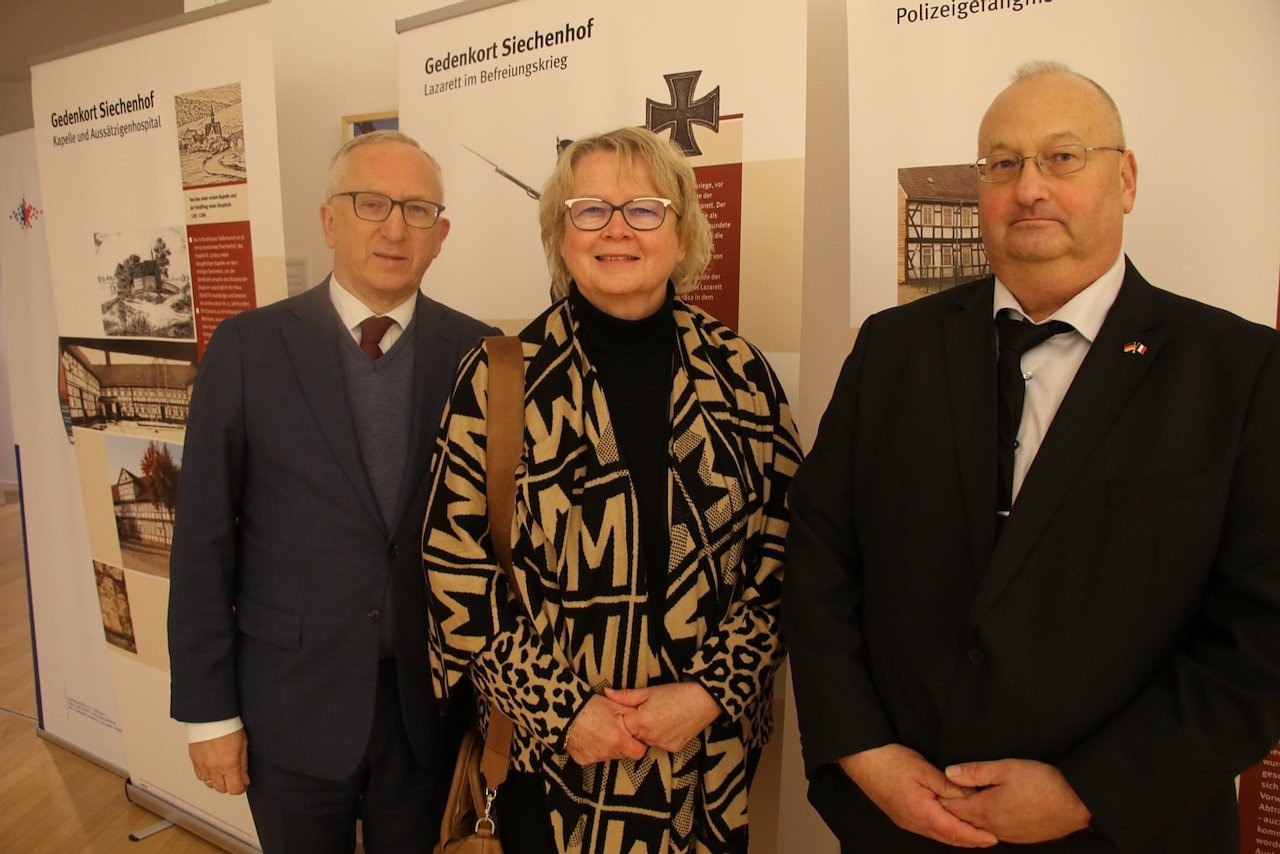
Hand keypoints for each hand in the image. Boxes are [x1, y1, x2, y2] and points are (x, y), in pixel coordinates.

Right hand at [189, 729, 249, 794]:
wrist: (211, 716)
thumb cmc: (228, 726)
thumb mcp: (243, 746)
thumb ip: (244, 766)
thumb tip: (245, 781)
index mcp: (229, 764)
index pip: (234, 789)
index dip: (241, 789)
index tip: (243, 784)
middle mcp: (214, 767)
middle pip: (221, 789)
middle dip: (229, 785)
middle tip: (234, 776)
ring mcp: (202, 765)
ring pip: (209, 784)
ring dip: (217, 781)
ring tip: (223, 770)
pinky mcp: (194, 760)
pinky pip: (200, 776)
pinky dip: (207, 775)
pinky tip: (213, 766)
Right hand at [565, 695, 647, 765]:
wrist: (565, 713)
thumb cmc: (591, 707)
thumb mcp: (615, 705)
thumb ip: (633, 715)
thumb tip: (644, 720)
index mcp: (619, 739)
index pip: (639, 752)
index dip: (638, 744)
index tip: (633, 735)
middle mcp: (608, 752)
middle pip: (624, 754)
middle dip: (623, 744)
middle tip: (615, 730)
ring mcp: (595, 758)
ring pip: (610, 756)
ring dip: (609, 747)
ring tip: (601, 731)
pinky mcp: (583, 760)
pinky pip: (595, 757)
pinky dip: (595, 749)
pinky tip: (590, 737)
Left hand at [606, 683, 721, 753]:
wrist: (704, 700)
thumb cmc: (676, 693)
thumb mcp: (649, 691)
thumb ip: (625, 696)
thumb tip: (606, 693)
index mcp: (642, 722)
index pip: (621, 726)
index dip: (624, 718)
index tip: (629, 711)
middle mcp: (651, 737)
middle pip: (633, 736)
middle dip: (635, 726)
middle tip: (646, 712)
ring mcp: (663, 744)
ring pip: (646, 741)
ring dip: (647, 732)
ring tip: (658, 716)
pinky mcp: (674, 748)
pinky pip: (660, 745)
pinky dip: (660, 737)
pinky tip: (668, 724)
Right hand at [839, 743, 997, 847]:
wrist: (861, 759)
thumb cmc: (890, 762)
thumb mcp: (924, 770)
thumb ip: (949, 787)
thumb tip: (972, 798)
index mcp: (922, 813)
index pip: (955, 832)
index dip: (976, 836)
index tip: (993, 837)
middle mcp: (914, 823)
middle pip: (948, 838)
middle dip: (971, 840)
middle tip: (991, 837)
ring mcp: (906, 821)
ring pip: (938, 835)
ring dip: (958, 836)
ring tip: (977, 833)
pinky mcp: (902, 816)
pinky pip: (928, 829)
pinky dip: (945, 830)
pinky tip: (951, 823)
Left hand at [943, 758, 1090, 842]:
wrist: (1077, 803)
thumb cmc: (1042, 783)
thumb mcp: (1005, 768)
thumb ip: (975, 771)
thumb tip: (950, 773)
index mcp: (986, 811)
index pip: (953, 808)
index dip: (944, 795)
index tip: (941, 785)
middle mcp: (994, 828)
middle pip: (965, 819)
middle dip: (956, 806)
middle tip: (954, 789)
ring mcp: (1008, 835)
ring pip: (981, 826)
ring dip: (974, 814)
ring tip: (975, 796)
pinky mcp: (1022, 837)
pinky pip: (997, 831)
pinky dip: (990, 820)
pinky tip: (996, 807)